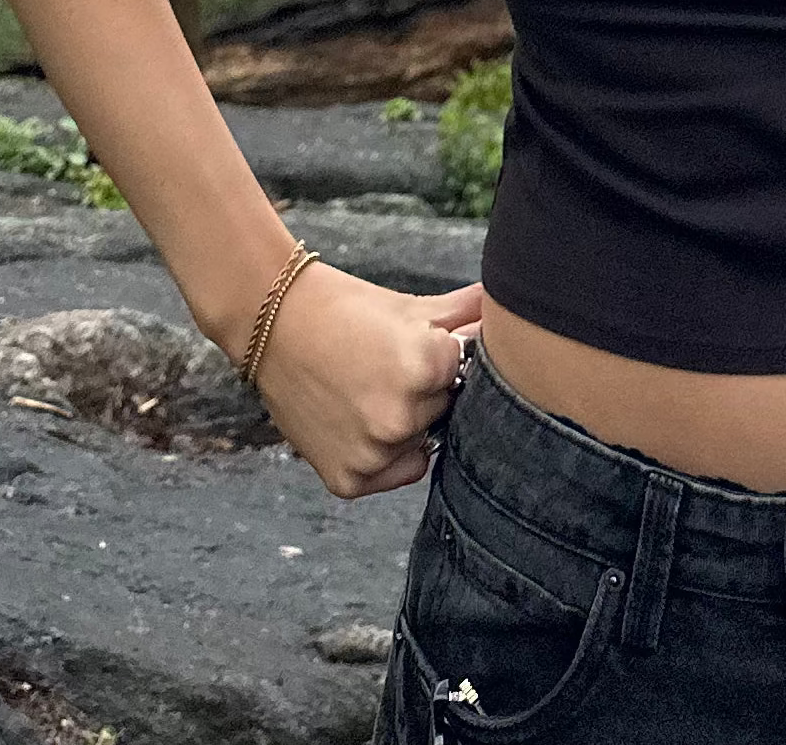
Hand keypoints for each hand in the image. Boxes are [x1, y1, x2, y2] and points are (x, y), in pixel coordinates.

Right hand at [246, 265, 482, 496]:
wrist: (275, 322)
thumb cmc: (347, 308)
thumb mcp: (412, 305)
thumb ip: (468, 313)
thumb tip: (510, 310)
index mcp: (426, 367)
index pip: (466, 372)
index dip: (444, 357)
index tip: (418, 344)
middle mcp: (401, 417)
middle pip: (443, 409)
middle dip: (428, 391)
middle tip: (388, 367)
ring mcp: (374, 453)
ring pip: (419, 442)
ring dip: (406, 424)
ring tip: (369, 390)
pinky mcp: (348, 480)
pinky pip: (391, 473)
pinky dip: (383, 455)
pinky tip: (358, 419)